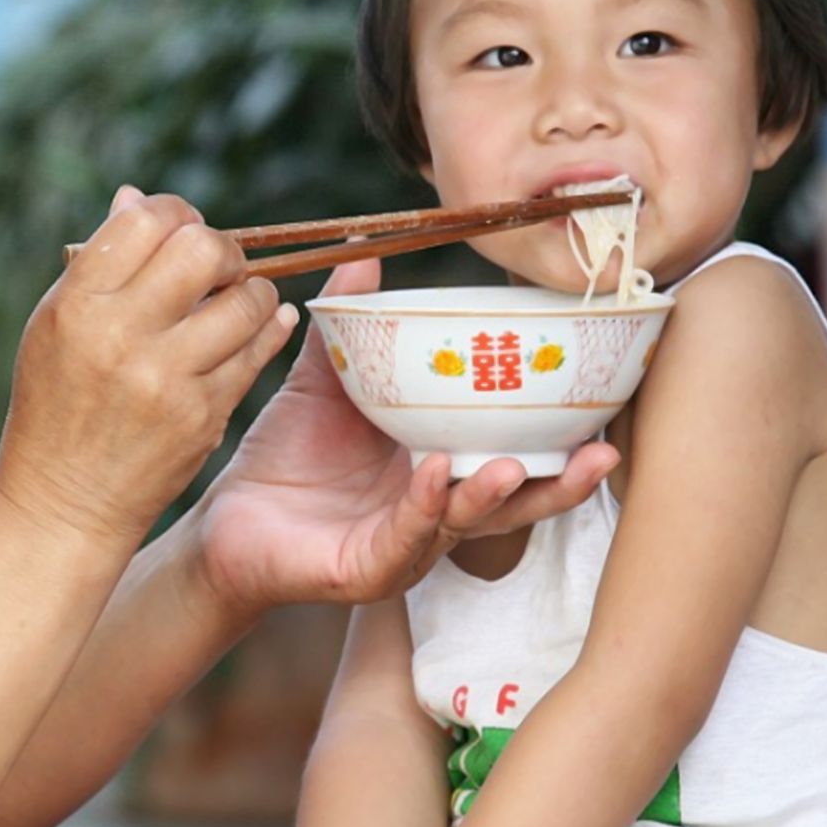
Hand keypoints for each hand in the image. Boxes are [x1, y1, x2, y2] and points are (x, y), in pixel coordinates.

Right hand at [0, 187, 298, 546]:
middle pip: (201, 249)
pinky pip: (256, 352)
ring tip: (235, 300)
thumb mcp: (54, 327)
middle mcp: (120, 337)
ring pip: (244, 300)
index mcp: (76, 305)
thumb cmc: (56, 405)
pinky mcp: (202, 415)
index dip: (174, 213)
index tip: (181, 229)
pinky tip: (261, 323)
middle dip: (220, 248)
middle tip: (216, 266)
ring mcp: (165, 379)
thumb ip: (99, 263)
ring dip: (250, 290)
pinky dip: (266, 328)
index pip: (145, 222)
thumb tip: (136, 198)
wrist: (63, 503)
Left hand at [194, 258, 618, 612]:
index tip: (601, 405)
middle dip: (559, 482)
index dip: (558, 438)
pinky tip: (432, 475)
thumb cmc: (285, 457)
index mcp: (438, 467)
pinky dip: (421, 506)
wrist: (224, 521)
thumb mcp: (324, 383)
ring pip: (465, 524)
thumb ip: (350, 325)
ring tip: (515, 465)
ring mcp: (405, 546)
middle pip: (513, 500)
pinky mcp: (365, 571)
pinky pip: (402, 538)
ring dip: (494, 496)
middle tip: (602, 454)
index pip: (511, 452)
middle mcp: (435, 511)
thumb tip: (368, 254)